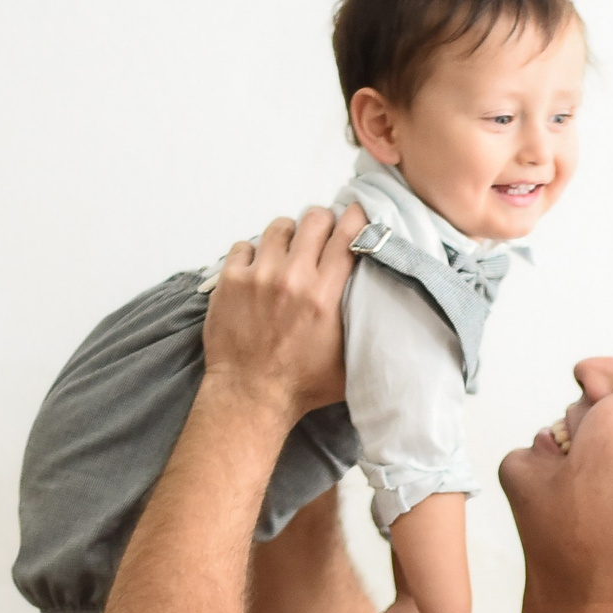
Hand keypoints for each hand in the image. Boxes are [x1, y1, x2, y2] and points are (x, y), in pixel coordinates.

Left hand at [200, 204, 365, 420]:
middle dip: (323, 223)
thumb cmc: (302, 384)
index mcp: (324, 296)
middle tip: (322, 236)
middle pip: (314, 219)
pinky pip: (244, 245)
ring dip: (289, 236)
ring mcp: (258, 276)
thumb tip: (382, 298)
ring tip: (288, 253)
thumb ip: (364, 325)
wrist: (250, 395)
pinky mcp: (230, 280)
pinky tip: (259, 271)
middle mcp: (292, 279)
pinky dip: (254, 253)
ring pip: (279, 226)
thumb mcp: (350, 359)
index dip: (356, 218)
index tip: (357, 216)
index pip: (348, 235)